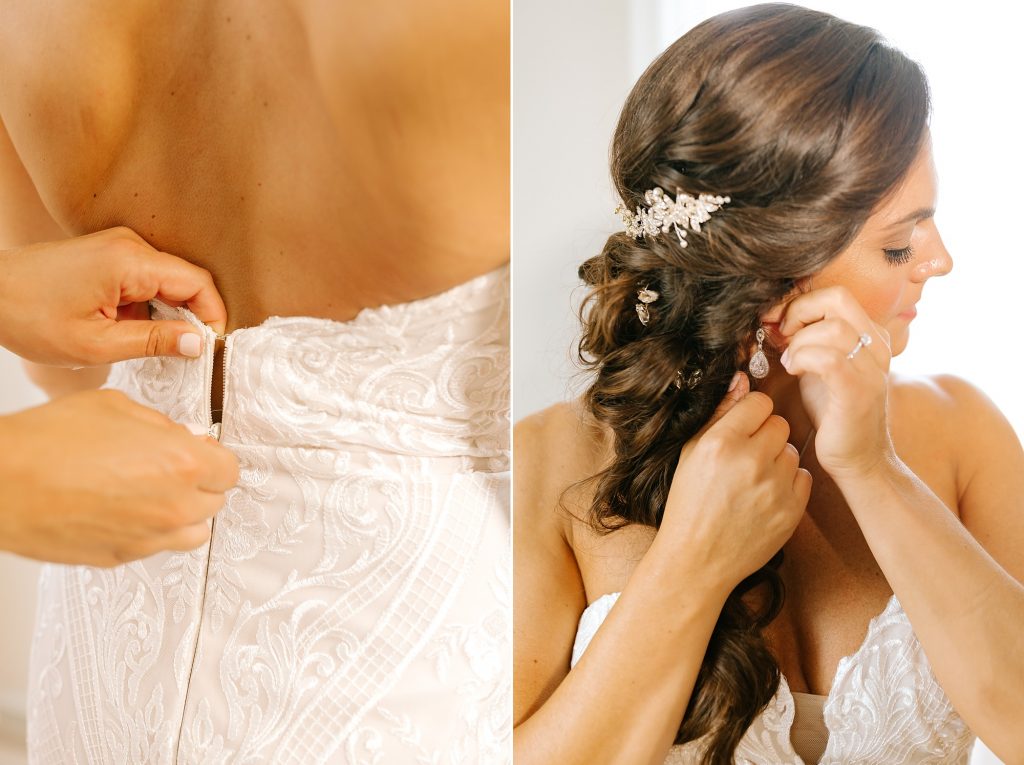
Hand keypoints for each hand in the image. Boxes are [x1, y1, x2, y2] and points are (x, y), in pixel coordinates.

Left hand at [0, 226, 226, 365]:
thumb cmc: (30, 318)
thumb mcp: (96, 343)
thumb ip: (153, 342)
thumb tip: (199, 345)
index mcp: (129, 262)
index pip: (197, 283)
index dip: (212, 317)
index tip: (209, 349)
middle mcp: (129, 245)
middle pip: (186, 280)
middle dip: (193, 317)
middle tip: (185, 354)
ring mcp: (119, 246)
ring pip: (168, 281)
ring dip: (169, 313)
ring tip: (151, 344)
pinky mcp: (110, 254)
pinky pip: (148, 278)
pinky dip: (150, 306)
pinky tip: (131, 330)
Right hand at [0, 389, 239, 566]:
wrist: (0, 483)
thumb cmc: (49, 441)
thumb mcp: (116, 407)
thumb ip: (161, 426)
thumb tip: (181, 437)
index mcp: (182, 464)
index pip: (229, 470)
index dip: (214, 458)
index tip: (201, 453)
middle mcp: (173, 506)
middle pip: (215, 501)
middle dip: (200, 483)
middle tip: (172, 469)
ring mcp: (148, 538)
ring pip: (193, 532)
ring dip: (183, 513)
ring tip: (153, 493)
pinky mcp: (121, 557)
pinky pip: (154, 546)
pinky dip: (149, 531)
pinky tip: (123, 510)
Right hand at [657, 373, 812, 592]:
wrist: (697, 559)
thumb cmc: (689, 504)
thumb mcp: (690, 454)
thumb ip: (718, 415)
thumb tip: (741, 380)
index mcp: (721, 443)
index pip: (759, 401)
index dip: (751, 413)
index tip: (742, 428)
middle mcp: (750, 461)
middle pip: (780, 423)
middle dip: (765, 435)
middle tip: (746, 457)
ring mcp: (774, 487)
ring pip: (792, 450)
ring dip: (777, 460)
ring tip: (753, 480)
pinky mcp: (792, 510)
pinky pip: (804, 477)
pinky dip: (789, 483)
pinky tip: (766, 495)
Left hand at [776, 285, 894, 479]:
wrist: (859, 458)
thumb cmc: (835, 412)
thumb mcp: (820, 365)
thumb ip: (809, 339)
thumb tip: (776, 316)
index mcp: (870, 336)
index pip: (836, 295)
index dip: (800, 301)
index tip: (777, 321)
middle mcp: (877, 346)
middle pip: (837, 299)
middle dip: (798, 312)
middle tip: (781, 336)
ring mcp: (872, 368)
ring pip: (832, 328)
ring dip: (798, 341)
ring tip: (789, 361)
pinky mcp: (858, 391)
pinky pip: (829, 358)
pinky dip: (803, 358)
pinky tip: (794, 370)